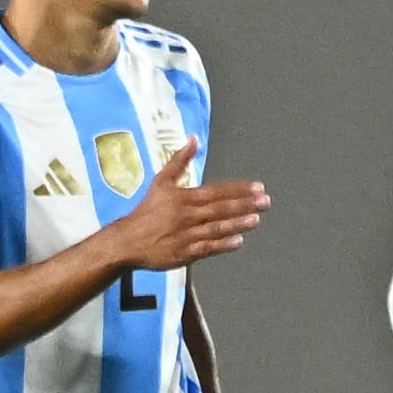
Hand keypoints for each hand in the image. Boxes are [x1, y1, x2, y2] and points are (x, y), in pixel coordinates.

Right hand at [106, 143, 269, 274]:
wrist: (126, 241)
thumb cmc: (146, 211)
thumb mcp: (160, 182)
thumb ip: (179, 161)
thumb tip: (193, 139)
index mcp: (183, 197)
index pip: (216, 191)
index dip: (238, 189)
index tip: (258, 187)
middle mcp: (187, 215)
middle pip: (220, 208)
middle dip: (244, 204)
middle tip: (266, 201)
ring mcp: (186, 235)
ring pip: (215, 228)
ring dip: (237, 223)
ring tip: (256, 219)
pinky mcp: (184, 253)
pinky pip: (206, 248)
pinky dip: (222, 245)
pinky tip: (238, 242)